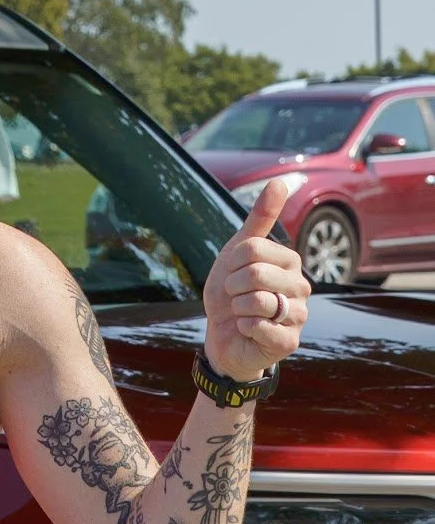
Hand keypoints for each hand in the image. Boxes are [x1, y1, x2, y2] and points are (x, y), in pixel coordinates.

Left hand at [202, 177, 310, 381]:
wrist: (223, 336)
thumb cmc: (232, 292)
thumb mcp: (238, 251)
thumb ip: (259, 218)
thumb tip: (280, 181)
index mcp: (290, 261)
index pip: (251, 249)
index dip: (231, 263)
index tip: (232, 274)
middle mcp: (301, 286)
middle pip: (255, 274)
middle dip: (232, 287)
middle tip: (235, 297)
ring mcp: (299, 315)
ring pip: (257, 301)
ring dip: (237, 308)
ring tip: (242, 313)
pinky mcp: (290, 341)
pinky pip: (258, 327)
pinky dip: (242, 328)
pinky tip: (248, 330)